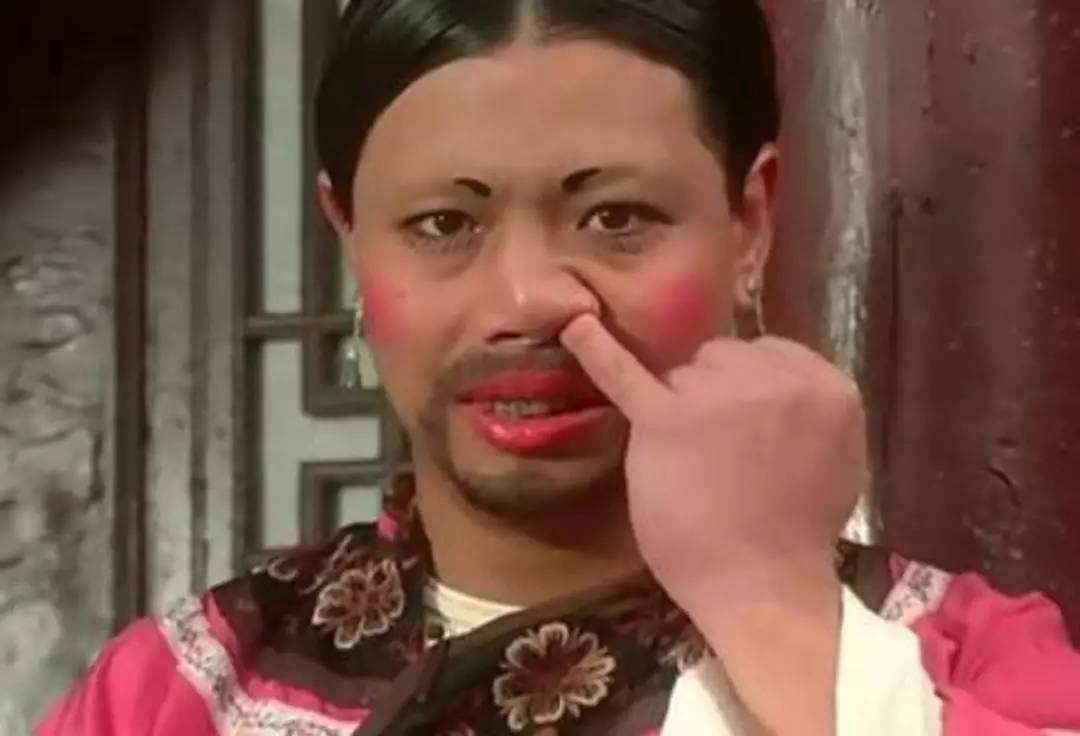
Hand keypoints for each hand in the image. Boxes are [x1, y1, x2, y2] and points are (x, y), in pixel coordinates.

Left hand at [561, 314, 865, 732]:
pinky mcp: (665, 419)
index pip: (768, 354)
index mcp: (826, 384)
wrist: (763, 586)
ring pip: (681, 373)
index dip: (751, 394)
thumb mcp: (838, 453)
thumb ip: (807, 406)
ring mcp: (717, 394)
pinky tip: (573, 326)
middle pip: (721, 358)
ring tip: (694, 465)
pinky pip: (624, 373)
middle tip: (721, 457)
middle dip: (716, 397)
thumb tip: (773, 378)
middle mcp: (776, 377)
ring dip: (681, 409)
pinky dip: (594, 349)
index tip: (750, 434)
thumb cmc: (799, 532)